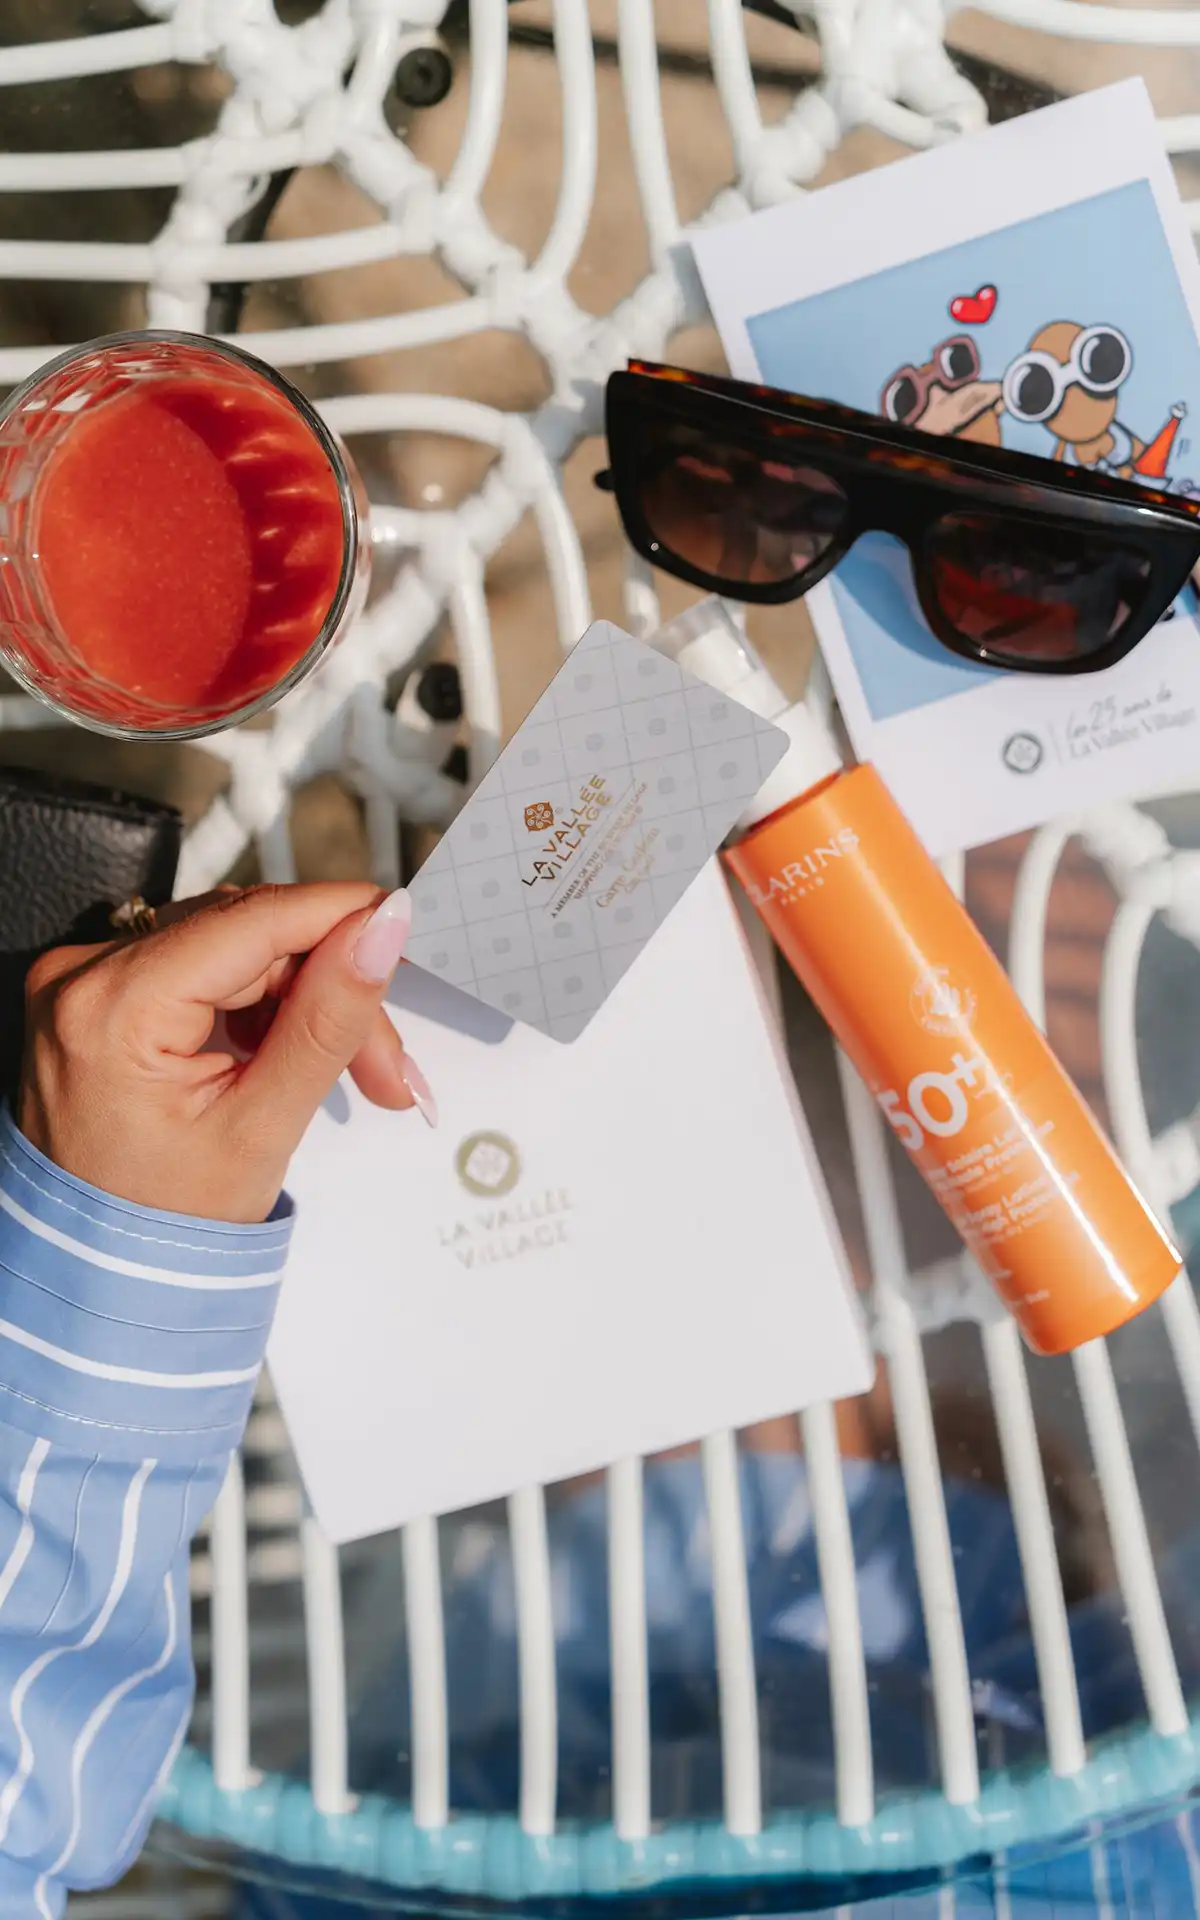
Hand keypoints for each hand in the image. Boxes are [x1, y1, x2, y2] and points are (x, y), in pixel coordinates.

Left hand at [18, 882, 434, 1223]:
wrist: (96, 1269)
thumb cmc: (164, 1223)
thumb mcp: (262, 1127)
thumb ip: (327, 1018)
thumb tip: (381, 928)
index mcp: (112, 1007)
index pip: (251, 920)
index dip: (339, 916)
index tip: (403, 927)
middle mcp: (84, 976)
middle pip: (248, 937)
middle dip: (330, 988)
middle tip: (388, 1066)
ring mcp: (86, 981)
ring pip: (234, 950)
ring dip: (304, 1000)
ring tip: (353, 1071)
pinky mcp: (101, 994)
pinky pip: (203, 970)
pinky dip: (259, 1007)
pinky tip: (288, 1055)